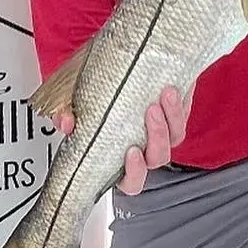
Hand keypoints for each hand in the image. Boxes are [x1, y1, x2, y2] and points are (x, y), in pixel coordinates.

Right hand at [52, 83, 192, 196]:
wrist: (118, 66)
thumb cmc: (97, 95)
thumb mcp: (75, 104)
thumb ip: (66, 115)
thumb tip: (64, 122)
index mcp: (120, 158)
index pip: (131, 181)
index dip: (134, 173)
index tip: (131, 152)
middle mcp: (144, 149)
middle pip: (158, 158)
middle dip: (157, 137)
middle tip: (149, 114)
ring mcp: (162, 132)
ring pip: (175, 136)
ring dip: (171, 117)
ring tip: (163, 94)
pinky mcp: (176, 113)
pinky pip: (183, 113)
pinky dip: (178, 102)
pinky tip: (170, 89)